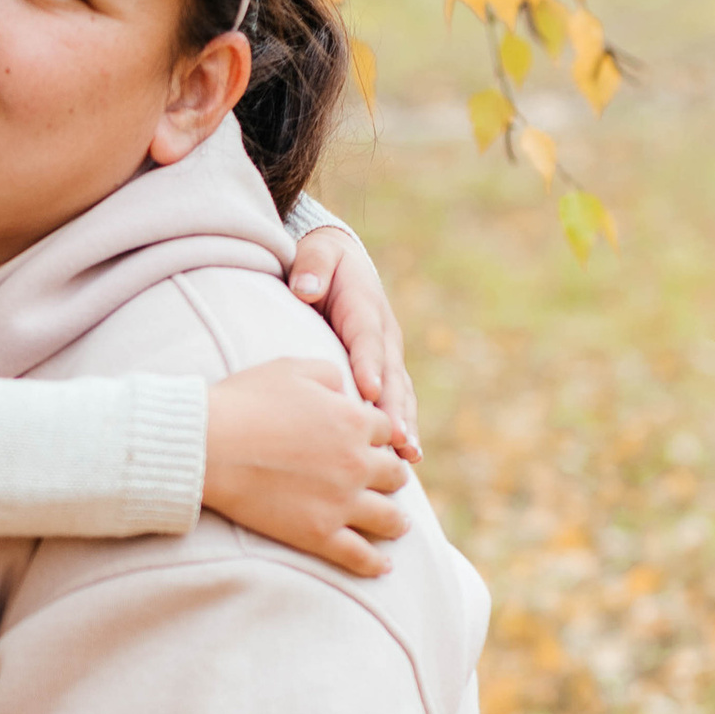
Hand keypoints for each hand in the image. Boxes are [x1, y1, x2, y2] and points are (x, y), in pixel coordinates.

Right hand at [202, 360, 411, 578]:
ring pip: (389, 518)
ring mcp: (340, 502)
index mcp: (354, 421)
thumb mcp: (292, 368)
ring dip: (397, 521)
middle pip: (395, 475)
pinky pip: (360, 556)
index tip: (374, 445)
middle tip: (388, 484)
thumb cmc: (243, 402)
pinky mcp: (318, 534)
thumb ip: (331, 374)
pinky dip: (376, 564)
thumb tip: (348, 389)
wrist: (206, 446)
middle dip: (392, 477)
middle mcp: (356, 463)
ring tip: (398, 525)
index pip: (387, 431)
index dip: (380, 436)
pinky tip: (384, 567)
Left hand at [287, 222, 419, 454]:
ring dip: (406, 425)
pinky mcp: (386, 372)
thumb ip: (312, 267)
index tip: (369, 391)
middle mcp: (384, 336)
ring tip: (409, 456)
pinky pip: (398, 402)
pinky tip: (407, 459)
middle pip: (391, 376)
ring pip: (401, 394)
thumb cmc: (323, 262)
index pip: (367, 339)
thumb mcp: (316, 254)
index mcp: (365, 309)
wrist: (341, 262)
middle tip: (397, 440)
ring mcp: (388, 356)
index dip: (369, 365)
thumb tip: (305, 288)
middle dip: (394, 409)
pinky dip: (403, 428)